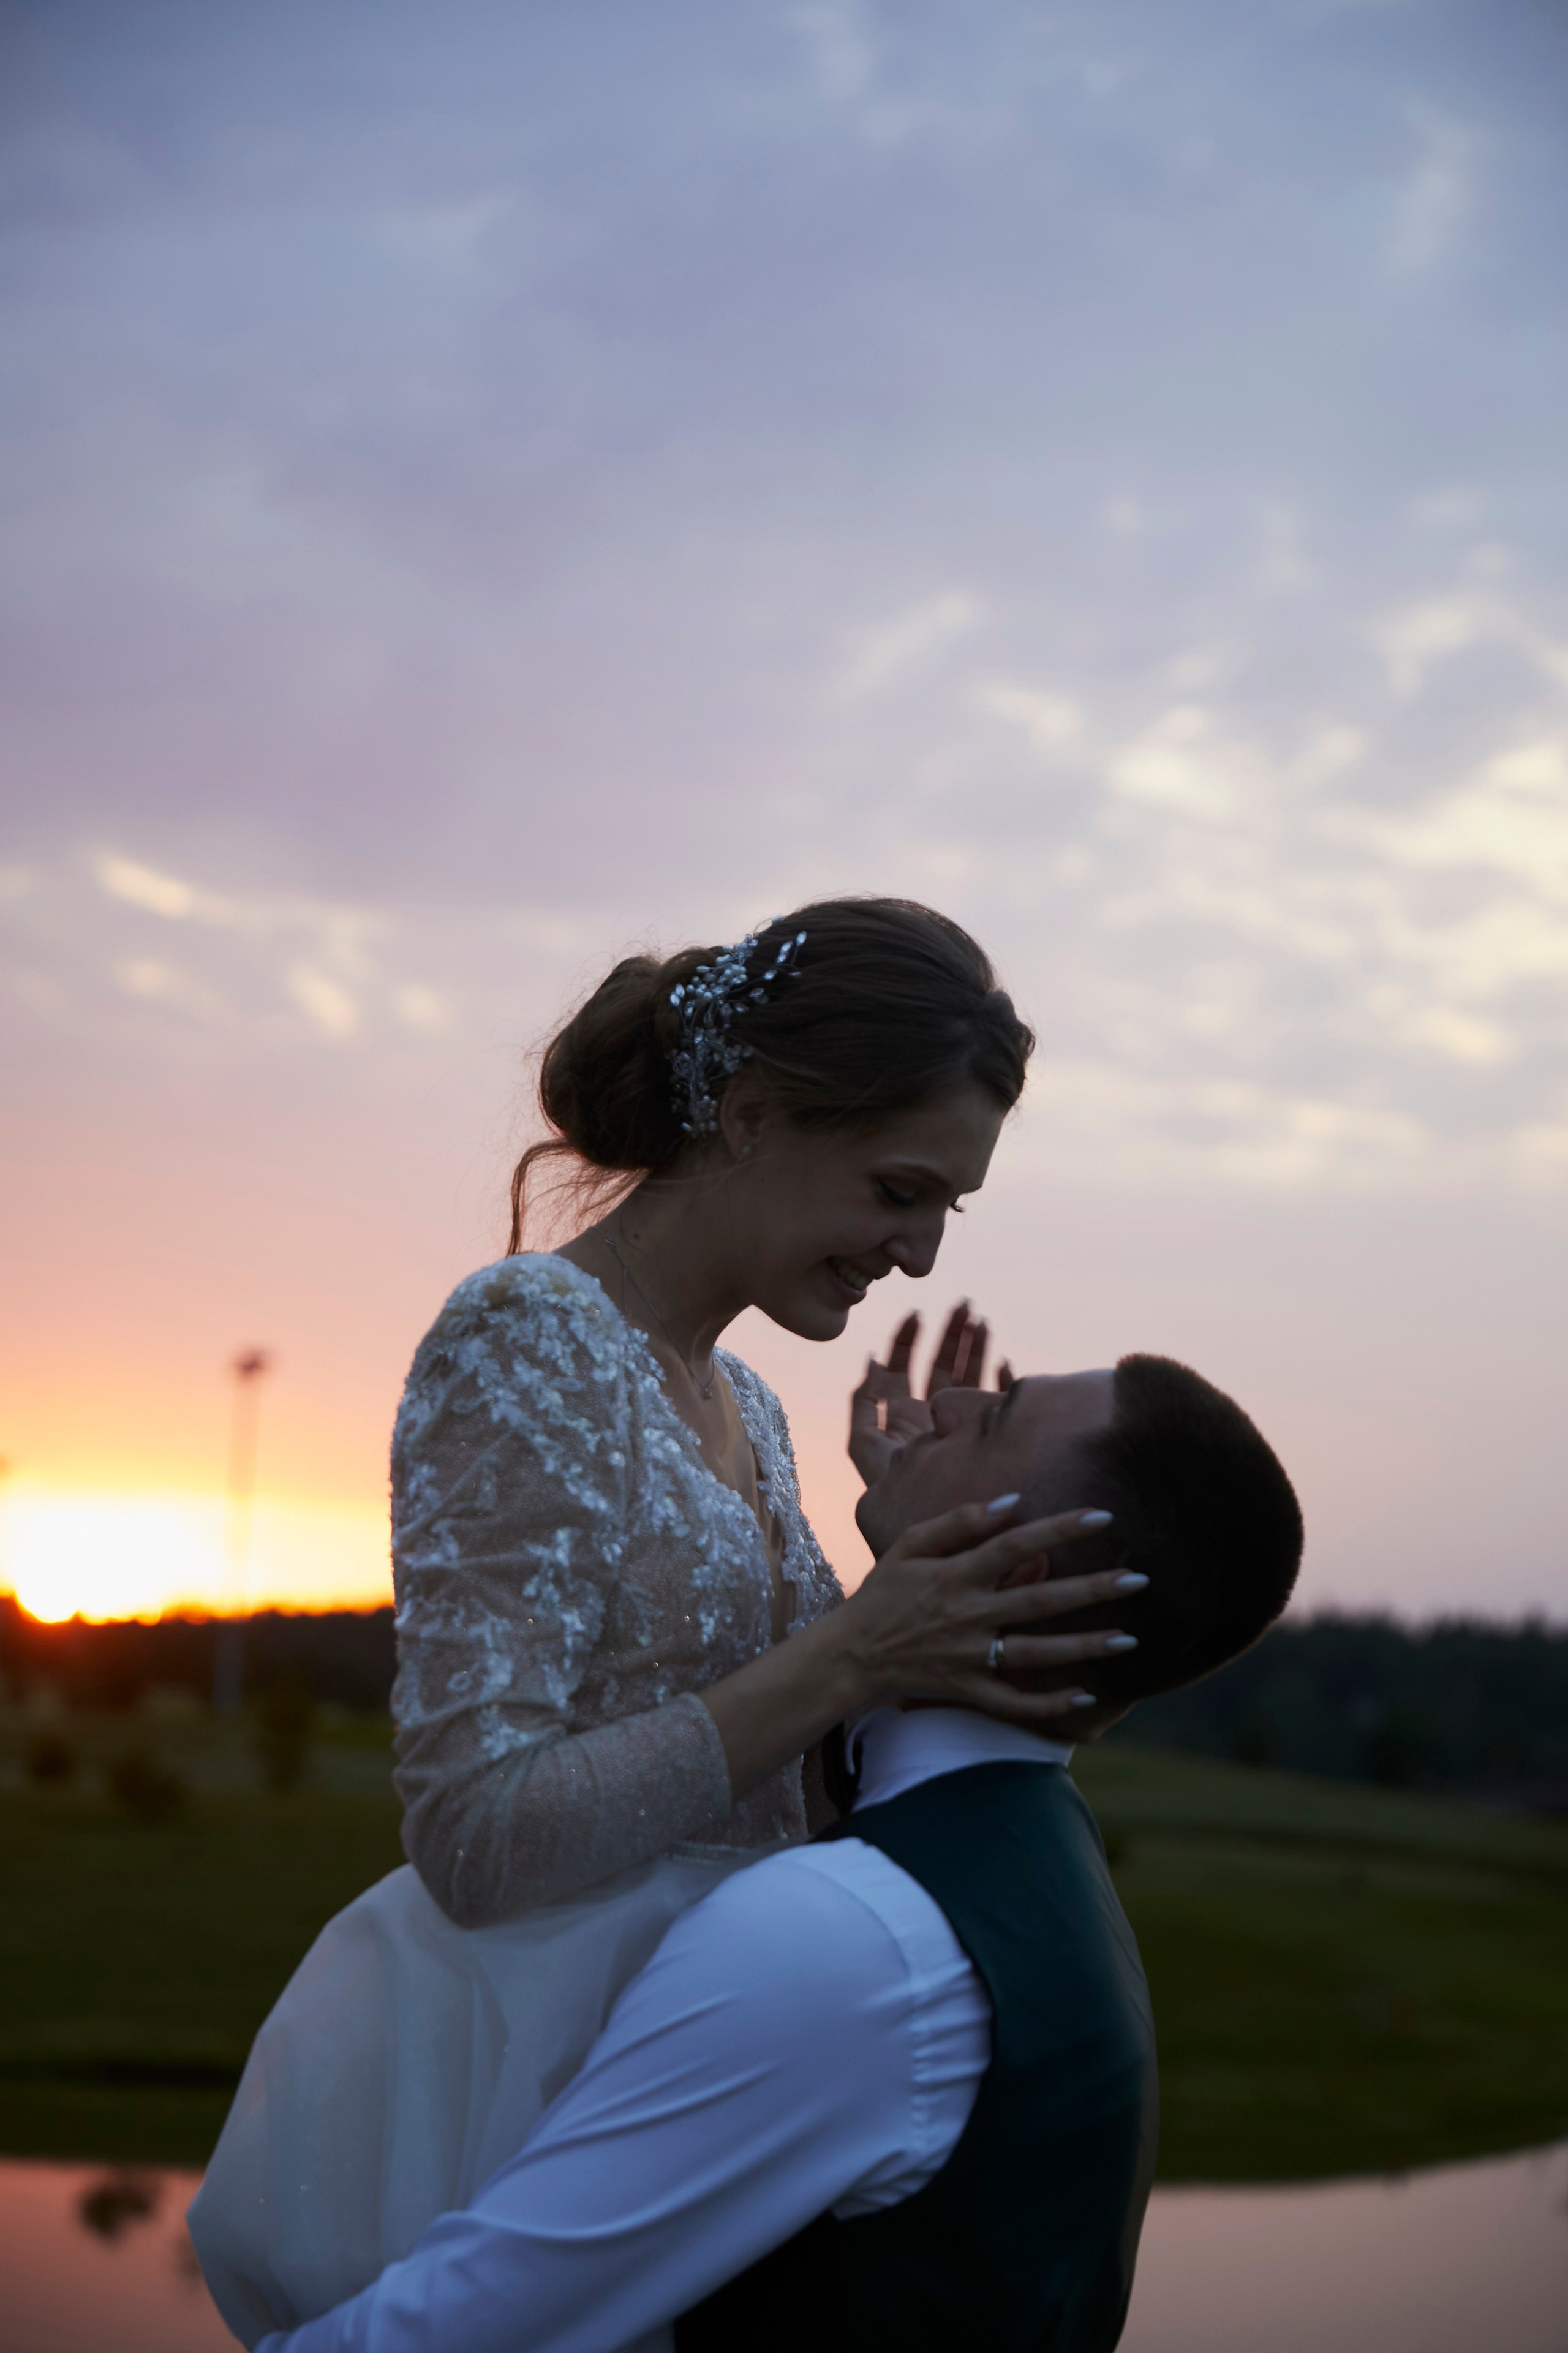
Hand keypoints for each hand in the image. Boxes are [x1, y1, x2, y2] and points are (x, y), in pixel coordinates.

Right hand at [833, 1498, 1139, 1727]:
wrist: (850, 1655)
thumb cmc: (884, 1592)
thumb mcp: (908, 1545)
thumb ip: (957, 1521)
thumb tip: (1012, 1501)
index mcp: (955, 1574)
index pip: (1017, 1545)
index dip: (1060, 1528)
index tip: (1102, 1515)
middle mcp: (968, 1615)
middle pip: (1040, 1600)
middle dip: (1092, 1590)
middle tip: (1139, 1579)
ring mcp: (969, 1656)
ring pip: (1037, 1653)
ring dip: (1086, 1647)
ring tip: (1131, 1639)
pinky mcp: (967, 1690)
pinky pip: (1013, 1702)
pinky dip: (1049, 1703)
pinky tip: (1086, 1696)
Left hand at [848, 1303, 1009, 1487]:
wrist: (922, 1525)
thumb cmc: (888, 1492)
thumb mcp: (865, 1445)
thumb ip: (865, 1404)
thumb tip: (871, 1359)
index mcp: (902, 1411)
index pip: (905, 1366)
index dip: (907, 1339)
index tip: (915, 1313)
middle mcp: (930, 1413)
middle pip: (941, 1365)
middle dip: (951, 1334)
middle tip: (964, 1305)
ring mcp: (958, 1423)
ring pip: (968, 1377)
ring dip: (976, 1349)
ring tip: (982, 1322)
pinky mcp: (982, 1435)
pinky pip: (994, 1403)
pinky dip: (1001, 1384)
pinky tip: (1005, 1365)